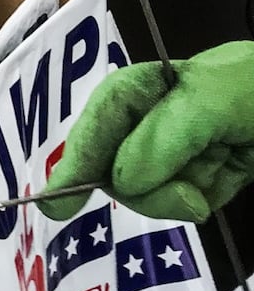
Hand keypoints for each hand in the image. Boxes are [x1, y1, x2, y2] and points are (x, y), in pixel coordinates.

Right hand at [42, 42, 253, 221]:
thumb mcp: (214, 98)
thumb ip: (163, 136)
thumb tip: (121, 182)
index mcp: (148, 84)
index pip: (100, 121)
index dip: (76, 160)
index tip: (55, 205)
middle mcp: (157, 115)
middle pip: (121, 164)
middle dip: (151, 188)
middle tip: (191, 200)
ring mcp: (185, 145)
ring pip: (155, 189)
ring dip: (192, 192)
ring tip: (229, 170)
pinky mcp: (212, 170)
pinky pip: (192, 198)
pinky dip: (212, 193)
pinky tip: (235, 173)